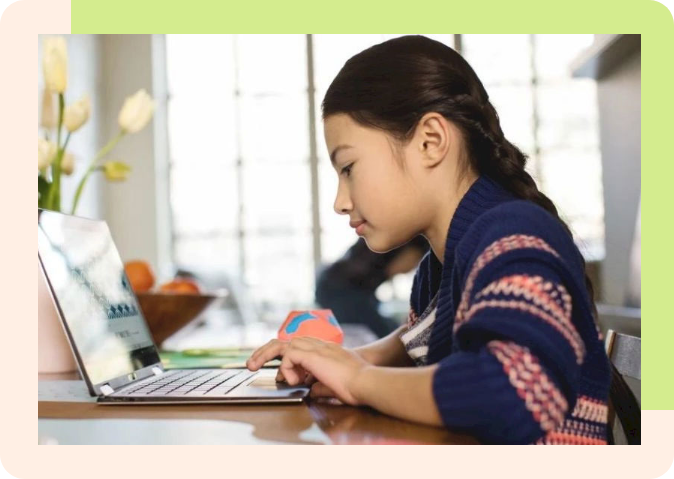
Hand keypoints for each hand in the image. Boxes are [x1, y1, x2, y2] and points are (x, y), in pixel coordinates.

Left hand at [245, 337, 370, 405]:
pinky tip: (294, 380)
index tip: (273, 370)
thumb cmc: (355, 386)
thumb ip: (319, 385)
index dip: (282, 356)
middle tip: (251, 363)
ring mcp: (315, 348)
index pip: (296, 346)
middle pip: (284, 341)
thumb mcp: (332, 385)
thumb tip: (311, 389)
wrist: (366, 381)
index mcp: (323, 351)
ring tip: (254, 366)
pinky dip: (286, 369)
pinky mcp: (312, 355)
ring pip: (282, 345)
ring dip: (266, 356)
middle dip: (264, 351)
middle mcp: (318, 346)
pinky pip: (288, 357)